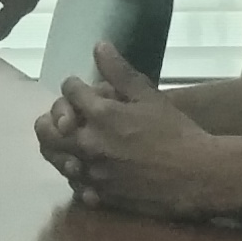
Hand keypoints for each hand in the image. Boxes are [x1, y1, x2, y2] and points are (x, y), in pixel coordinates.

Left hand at [51, 45, 231, 218]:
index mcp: (100, 115)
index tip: (80, 88)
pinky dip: (75, 172)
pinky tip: (87, 167)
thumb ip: (120, 72)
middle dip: (53, 117)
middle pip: (46, 128)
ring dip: (58, 145)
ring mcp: (91, 172)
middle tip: (65, 115)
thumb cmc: (176, 132)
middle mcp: (88, 143)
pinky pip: (72, 183)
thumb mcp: (149, 96)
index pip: (69, 91)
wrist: (195, 176)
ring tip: (71, 140)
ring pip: (54, 157)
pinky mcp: (99, 194)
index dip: (74, 86)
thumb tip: (99, 46)